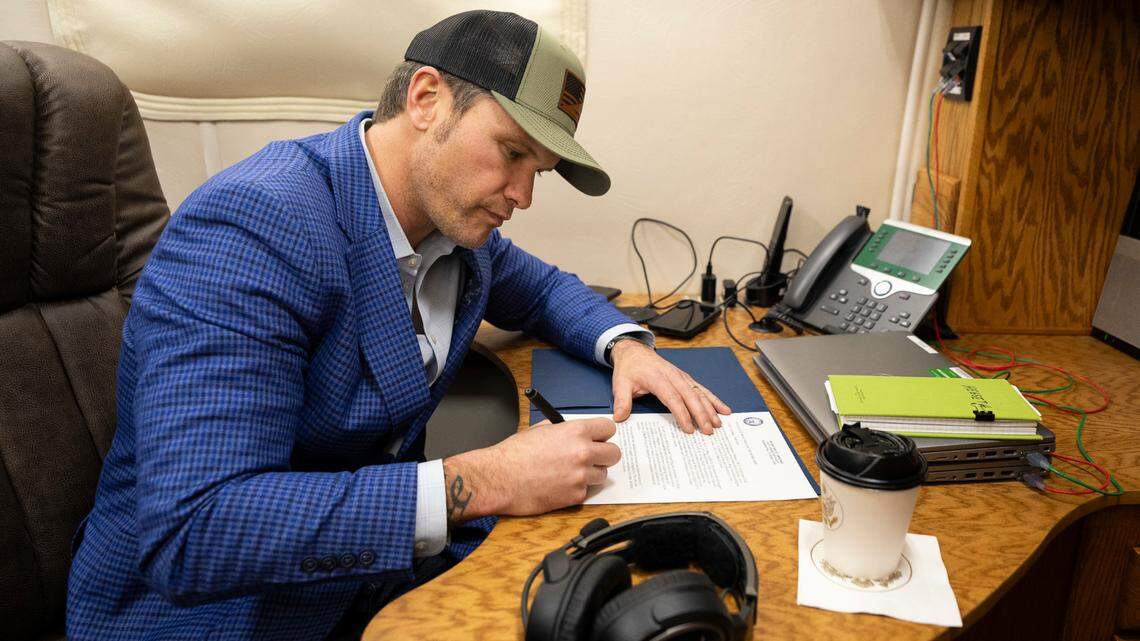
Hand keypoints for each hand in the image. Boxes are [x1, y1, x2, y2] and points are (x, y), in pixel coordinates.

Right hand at [441, 417, 620, 521]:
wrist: (499, 479)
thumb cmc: (513, 455)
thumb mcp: (540, 430)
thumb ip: (563, 429)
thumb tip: (576, 431)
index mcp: (575, 431)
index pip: (609, 428)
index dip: (602, 434)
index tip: (598, 438)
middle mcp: (582, 453)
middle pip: (614, 453)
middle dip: (604, 455)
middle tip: (592, 458)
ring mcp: (580, 476)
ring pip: (603, 475)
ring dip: (591, 474)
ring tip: (570, 473)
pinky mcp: (575, 497)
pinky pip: (586, 492)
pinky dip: (576, 490)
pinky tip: (559, 485)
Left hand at [610, 340, 730, 434]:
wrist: (634, 351)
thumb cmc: (629, 368)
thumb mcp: (620, 383)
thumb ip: (622, 400)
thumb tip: (620, 417)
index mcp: (658, 378)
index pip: (672, 398)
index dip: (682, 413)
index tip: (688, 428)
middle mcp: (673, 376)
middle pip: (691, 396)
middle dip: (701, 414)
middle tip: (708, 431)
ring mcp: (681, 377)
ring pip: (699, 393)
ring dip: (711, 408)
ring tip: (719, 423)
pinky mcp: (685, 378)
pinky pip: (702, 389)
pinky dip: (713, 399)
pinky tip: (723, 409)